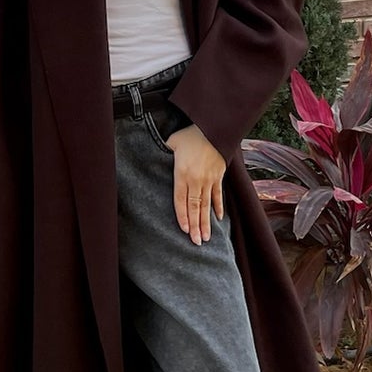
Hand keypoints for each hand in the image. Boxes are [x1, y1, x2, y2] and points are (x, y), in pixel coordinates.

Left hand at [165, 123, 225, 243]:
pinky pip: (218, 195)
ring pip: (207, 205)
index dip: (182, 216)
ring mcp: (209, 180)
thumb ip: (163, 153)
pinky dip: (218, 207)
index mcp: (183, 174)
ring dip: (206, 222)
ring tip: (207, 238)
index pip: (181, 200)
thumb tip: (153, 157)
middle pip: (195, 207)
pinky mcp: (218, 176)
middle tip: (196, 242)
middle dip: (195, 226)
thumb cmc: (191, 135)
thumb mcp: (172, 142)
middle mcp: (197, 180)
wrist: (215, 129)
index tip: (184, 230)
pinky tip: (218, 219)